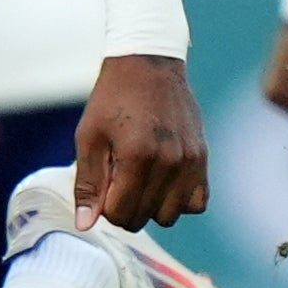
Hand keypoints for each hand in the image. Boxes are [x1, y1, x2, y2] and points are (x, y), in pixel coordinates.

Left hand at [69, 52, 211, 228]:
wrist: (149, 63)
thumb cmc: (113, 98)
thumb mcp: (88, 137)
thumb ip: (87, 184)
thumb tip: (85, 224)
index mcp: (138, 156)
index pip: (120, 214)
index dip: (104, 206)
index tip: (102, 185)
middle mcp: (170, 162)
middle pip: (143, 218)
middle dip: (125, 207)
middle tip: (118, 179)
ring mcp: (191, 161)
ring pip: (170, 216)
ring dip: (152, 207)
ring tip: (141, 180)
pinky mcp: (203, 158)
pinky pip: (197, 202)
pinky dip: (179, 200)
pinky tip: (164, 182)